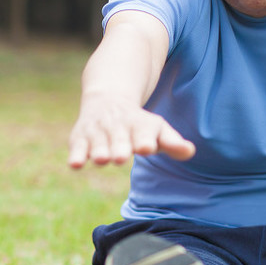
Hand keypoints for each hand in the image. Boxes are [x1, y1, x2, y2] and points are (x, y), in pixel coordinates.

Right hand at [68, 93, 195, 167]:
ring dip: (99, 150)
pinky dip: (76, 154)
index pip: (143, 133)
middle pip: (119, 139)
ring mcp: (97, 132)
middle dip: (119, 147)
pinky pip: (77, 147)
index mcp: (139, 126)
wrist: (108, 100)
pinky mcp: (80, 138)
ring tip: (101, 159)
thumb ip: (172, 142)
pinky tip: (75, 164)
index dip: (144, 140)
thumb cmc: (138, 124)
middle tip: (120, 157)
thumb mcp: (157, 129)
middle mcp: (117, 127)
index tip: (146, 147)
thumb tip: (190, 151)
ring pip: (97, 143)